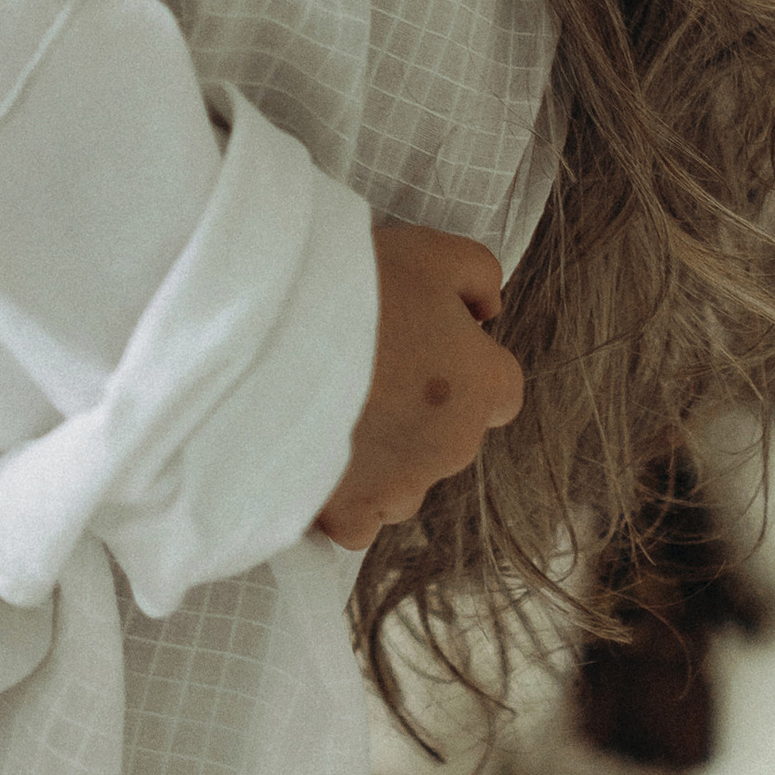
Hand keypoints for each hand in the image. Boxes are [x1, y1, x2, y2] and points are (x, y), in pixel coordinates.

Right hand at [314, 225, 522, 550]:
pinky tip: (315, 460)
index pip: (500, 390)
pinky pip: (360, 522)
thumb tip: (488, 310)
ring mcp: (402, 486)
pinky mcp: (350, 512)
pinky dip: (342, 500)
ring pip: (404, 483)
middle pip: (446, 438)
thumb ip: (480, 276)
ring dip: (380, 458)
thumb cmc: (356, 288)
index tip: (417, 346)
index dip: (459, 367)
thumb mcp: (431, 252)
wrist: (274, 334)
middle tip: (361, 370)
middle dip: (415, 415)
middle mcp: (455, 446)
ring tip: (329, 412)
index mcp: (482, 385)